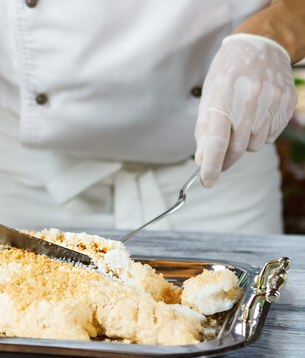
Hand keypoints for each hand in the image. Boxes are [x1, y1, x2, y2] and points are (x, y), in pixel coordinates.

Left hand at [195, 34, 296, 186]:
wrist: (261, 44)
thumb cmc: (228, 71)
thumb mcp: (209, 94)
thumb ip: (204, 128)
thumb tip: (202, 160)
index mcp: (223, 93)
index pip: (217, 139)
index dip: (211, 165)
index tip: (207, 181)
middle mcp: (250, 97)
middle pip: (237, 147)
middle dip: (225, 161)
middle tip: (218, 162)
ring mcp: (272, 100)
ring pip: (255, 144)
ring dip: (243, 144)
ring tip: (239, 124)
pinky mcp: (287, 103)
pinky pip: (270, 135)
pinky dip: (259, 134)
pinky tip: (255, 116)